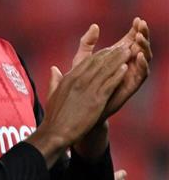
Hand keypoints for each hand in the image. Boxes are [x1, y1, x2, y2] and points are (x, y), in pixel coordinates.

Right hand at [27, 45, 128, 165]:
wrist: (55, 132)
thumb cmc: (54, 117)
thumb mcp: (52, 95)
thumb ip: (55, 80)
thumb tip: (54, 69)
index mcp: (68, 78)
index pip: (87, 61)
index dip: (100, 54)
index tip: (110, 50)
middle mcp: (78, 80)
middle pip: (98, 62)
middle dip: (112, 53)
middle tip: (123, 46)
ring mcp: (87, 89)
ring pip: (106, 70)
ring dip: (118, 60)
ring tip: (128, 53)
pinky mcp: (96, 100)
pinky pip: (109, 83)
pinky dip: (118, 75)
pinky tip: (125, 69)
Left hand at [66, 20, 150, 119]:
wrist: (80, 108)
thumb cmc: (80, 84)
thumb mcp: (81, 61)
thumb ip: (86, 44)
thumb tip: (94, 26)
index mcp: (116, 57)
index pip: (130, 40)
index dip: (135, 30)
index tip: (137, 19)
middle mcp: (126, 65)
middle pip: (139, 47)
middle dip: (142, 35)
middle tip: (142, 25)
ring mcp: (130, 75)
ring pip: (143, 58)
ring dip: (143, 47)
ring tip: (140, 37)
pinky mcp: (130, 86)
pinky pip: (141, 75)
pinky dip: (142, 64)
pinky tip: (139, 56)